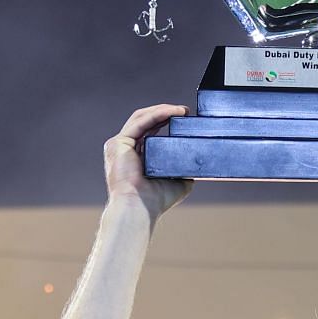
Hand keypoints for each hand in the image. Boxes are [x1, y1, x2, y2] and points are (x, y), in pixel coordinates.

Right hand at [105, 104, 192, 219]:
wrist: (140, 208)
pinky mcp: (119, 143)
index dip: (165, 120)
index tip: (184, 117)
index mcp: (134, 156)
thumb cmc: (155, 201)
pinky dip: (157, 114)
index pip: (149, 130)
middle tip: (185, 111)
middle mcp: (124, 149)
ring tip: (181, 110)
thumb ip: (184, 171)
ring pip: (141, 118)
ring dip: (162, 110)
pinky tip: (172, 112)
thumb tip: (198, 166)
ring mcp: (119, 145)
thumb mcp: (178, 183)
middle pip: (144, 120)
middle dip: (165, 112)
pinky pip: (140, 122)